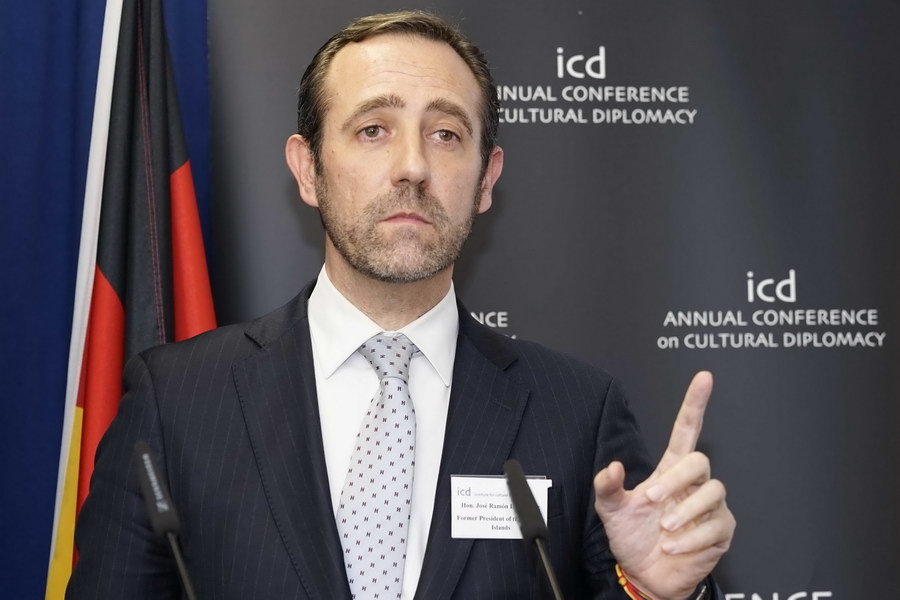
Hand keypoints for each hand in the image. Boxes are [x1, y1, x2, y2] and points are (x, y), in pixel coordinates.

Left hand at [593, 372, 734, 599]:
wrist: (644, 576)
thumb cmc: (632, 537)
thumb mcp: (611, 511)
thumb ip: (607, 487)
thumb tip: (614, 466)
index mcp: (669, 471)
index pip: (686, 430)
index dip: (695, 404)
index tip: (704, 378)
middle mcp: (692, 485)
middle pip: (699, 461)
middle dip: (677, 479)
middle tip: (653, 501)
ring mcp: (710, 507)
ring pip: (713, 492)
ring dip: (685, 512)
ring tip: (663, 529)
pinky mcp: (721, 531)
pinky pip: (716, 526)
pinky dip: (691, 538)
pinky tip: (673, 546)